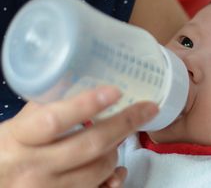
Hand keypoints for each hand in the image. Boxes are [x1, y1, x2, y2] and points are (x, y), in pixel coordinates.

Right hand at [0, 86, 157, 187]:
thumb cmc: (6, 153)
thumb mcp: (15, 128)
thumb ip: (45, 108)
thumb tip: (79, 83)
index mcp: (19, 139)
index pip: (55, 120)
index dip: (86, 105)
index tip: (114, 91)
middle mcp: (34, 168)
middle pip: (90, 145)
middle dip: (124, 124)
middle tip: (147, 109)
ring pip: (99, 170)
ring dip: (116, 151)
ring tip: (118, 138)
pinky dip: (113, 179)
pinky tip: (117, 170)